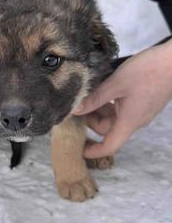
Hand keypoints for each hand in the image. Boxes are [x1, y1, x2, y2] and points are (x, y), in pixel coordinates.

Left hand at [74, 40, 171, 157]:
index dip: (94, 151)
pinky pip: (123, 109)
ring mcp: (141, 111)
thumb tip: (74, 110)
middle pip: (108, 129)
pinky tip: (104, 89)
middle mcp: (135, 121)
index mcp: (129, 121)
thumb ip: (95, 98)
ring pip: (115, 118)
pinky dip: (110, 103)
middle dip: (92, 120)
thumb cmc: (147, 71)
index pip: (110, 145)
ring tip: (89, 93)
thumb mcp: (116, 84)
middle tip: (79, 103)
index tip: (80, 149)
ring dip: (101, 110)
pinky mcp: (144, 102)